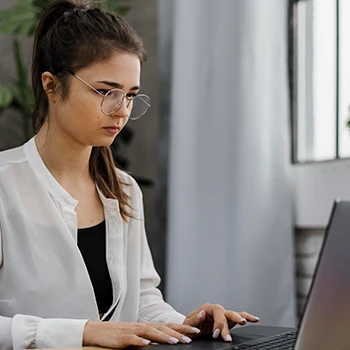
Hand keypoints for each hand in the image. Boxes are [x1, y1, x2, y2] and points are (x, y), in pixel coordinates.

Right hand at [83, 320, 200, 347]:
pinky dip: (140, 341)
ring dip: (164, 337)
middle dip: (179, 331)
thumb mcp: (138, 336)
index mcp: (148, 326)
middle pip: (164, 327)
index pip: (168, 326)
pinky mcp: (123, 338)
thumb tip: (167, 342)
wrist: (99, 331)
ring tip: (176, 341)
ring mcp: (133, 331)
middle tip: (193, 335)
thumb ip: (151, 338)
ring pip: (151, 332)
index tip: (196, 331)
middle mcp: (143, 326)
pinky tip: (147, 344)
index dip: (182, 328)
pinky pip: (133, 339)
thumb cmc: (119, 335)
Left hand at [183, 303, 259, 341]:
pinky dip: (247, 317)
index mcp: (207, 308)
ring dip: (239, 318)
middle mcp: (216, 310)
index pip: (215, 312)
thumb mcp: (188, 323)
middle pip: (225, 314)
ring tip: (245, 322)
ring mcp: (223, 315)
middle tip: (227, 337)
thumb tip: (203, 313)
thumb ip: (195, 318)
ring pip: (233, 314)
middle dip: (227, 325)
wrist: (190, 329)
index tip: (215, 334)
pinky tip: (255, 320)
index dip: (217, 323)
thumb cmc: (189, 326)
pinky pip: (239, 317)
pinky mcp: (228, 321)